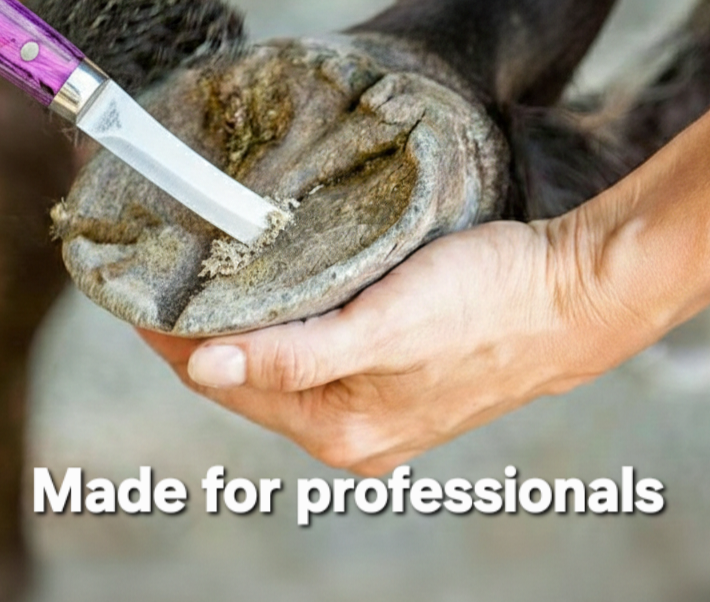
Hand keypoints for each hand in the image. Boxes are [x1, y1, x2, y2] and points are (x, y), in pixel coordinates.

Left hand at [140, 216, 662, 475]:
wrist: (570, 298)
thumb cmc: (488, 303)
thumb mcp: (386, 327)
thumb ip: (295, 356)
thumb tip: (205, 368)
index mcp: (342, 428)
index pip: (225, 382)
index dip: (175, 340)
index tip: (139, 295)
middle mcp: (354, 431)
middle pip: (250, 380)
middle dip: (204, 336)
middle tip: (168, 279)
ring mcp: (378, 408)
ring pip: (283, 369)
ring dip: (246, 331)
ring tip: (210, 285)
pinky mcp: (398, 380)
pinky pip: (318, 360)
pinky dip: (287, 332)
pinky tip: (278, 302)